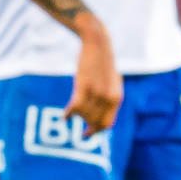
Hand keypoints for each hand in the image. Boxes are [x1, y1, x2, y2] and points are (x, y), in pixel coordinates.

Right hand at [66, 19, 121, 133]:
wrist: (97, 44)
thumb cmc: (102, 64)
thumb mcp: (111, 83)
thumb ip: (109, 100)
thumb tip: (103, 120)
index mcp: (117, 98)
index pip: (107, 124)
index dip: (96, 132)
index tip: (86, 135)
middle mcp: (108, 98)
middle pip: (94, 122)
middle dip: (85, 125)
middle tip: (77, 121)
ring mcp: (96, 93)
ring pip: (83, 115)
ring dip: (76, 115)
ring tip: (71, 110)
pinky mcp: (83, 86)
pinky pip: (74, 108)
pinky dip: (68, 114)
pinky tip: (64, 116)